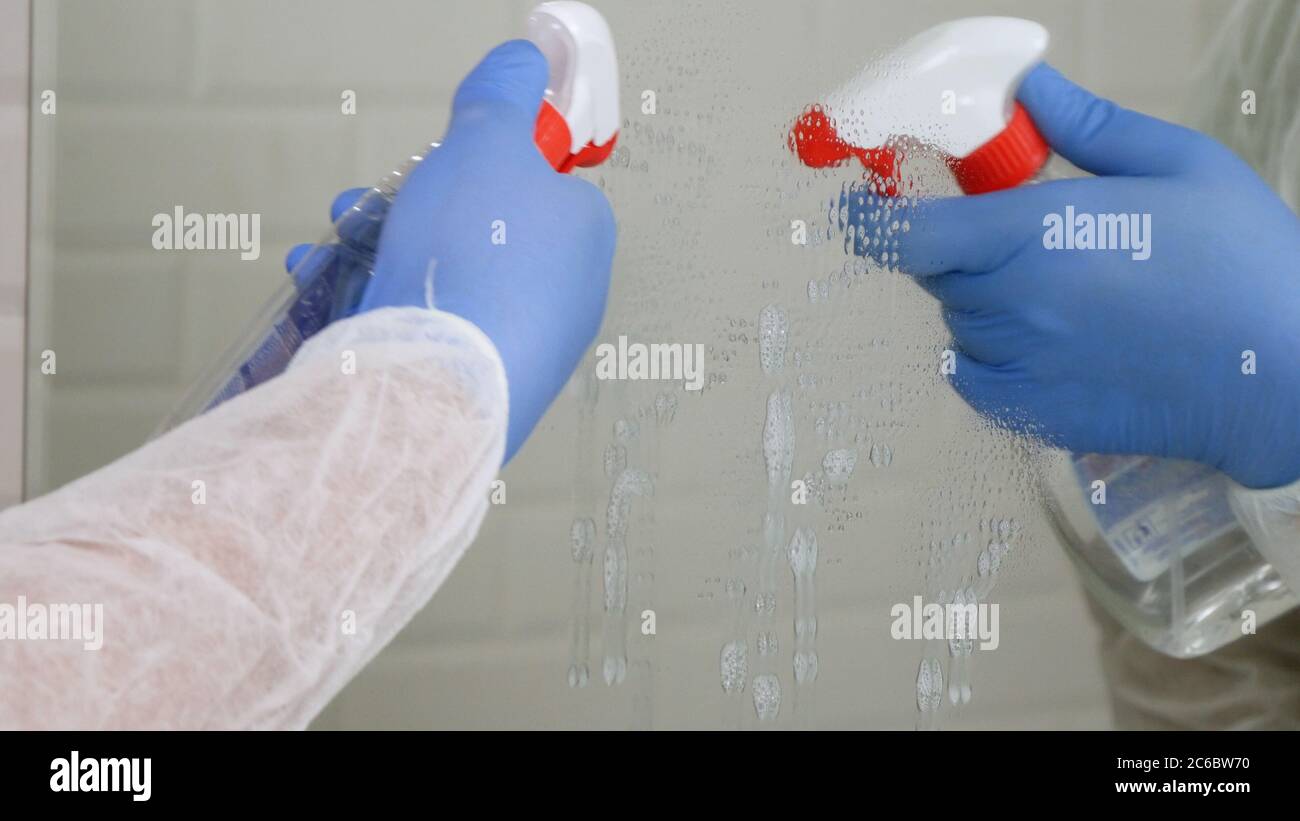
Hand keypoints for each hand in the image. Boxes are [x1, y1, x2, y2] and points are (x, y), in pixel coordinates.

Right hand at [288, 41, 615, 463]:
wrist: (441, 384)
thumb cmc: (476, 256)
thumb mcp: (488, 141)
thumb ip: (504, 95)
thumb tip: (526, 59)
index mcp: (582, 236)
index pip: (538, 181)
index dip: (481, 162)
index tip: (437, 162)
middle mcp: (563, 296)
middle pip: (479, 230)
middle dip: (409, 206)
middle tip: (367, 204)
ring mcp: (521, 347)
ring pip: (442, 280)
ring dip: (378, 250)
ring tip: (333, 244)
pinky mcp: (475, 387)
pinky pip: (425, 331)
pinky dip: (374, 305)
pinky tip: (331, 296)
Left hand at [862, 63, 1299, 488]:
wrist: (1284, 378)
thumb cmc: (1244, 265)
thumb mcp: (1178, 166)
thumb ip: (1087, 126)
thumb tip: (1027, 87)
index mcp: (1033, 237)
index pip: (905, 233)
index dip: (869, 218)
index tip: (859, 207)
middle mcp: (1009, 306)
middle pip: (934, 272)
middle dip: (958, 248)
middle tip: (1027, 238)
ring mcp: (1016, 367)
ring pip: (958, 322)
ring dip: (985, 301)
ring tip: (1071, 295)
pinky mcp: (1027, 416)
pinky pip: (973, 374)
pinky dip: (993, 353)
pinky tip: (1059, 341)